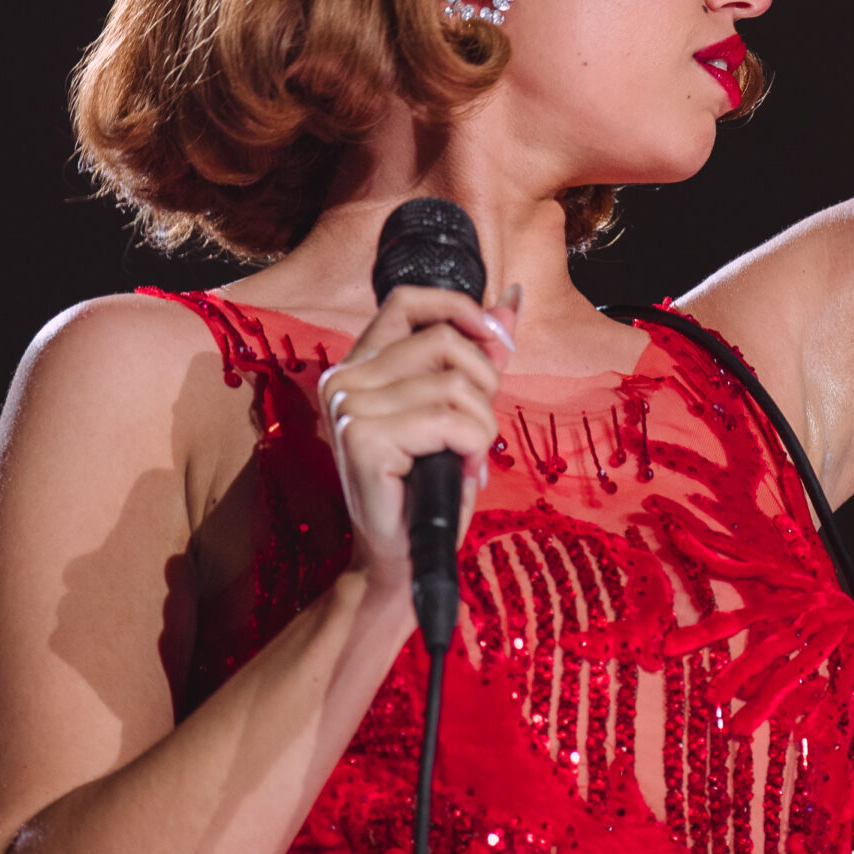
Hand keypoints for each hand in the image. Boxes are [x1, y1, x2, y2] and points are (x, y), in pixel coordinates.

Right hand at [317, 283, 519, 585]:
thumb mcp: (458, 408)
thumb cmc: (430, 485)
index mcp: (359, 365)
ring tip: (468, 456)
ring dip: (481, 426)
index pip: (407, 301)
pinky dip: (472, 445)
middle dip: (484, 384)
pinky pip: (448, 420)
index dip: (458, 308)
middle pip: (444, 341)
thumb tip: (510, 299)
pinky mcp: (363, 439)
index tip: (495, 337)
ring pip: (453, 384)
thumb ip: (478, 353)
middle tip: (478, 430)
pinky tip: (461, 469)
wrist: (406, 554)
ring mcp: (349, 408)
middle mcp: (343, 379)